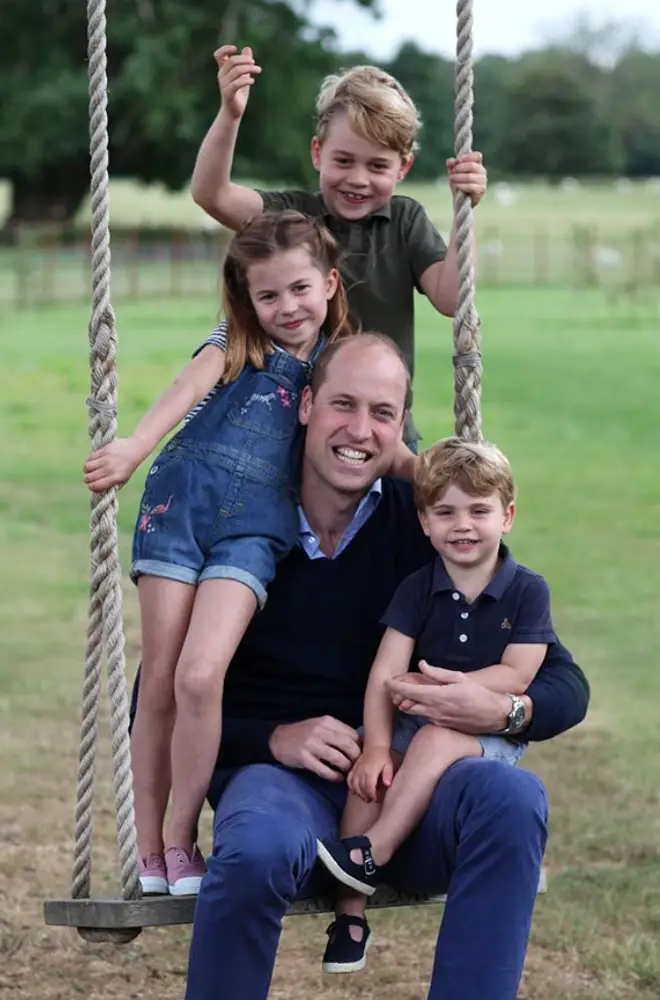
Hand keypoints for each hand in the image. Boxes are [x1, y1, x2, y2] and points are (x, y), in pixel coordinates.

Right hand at [83, 437, 144, 491]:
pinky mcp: (103, 450)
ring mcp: (105, 459)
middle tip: (89, 478)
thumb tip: (97, 489)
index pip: (96, 486)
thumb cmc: (128, 467)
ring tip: (90, 469)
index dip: (91, 487)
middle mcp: (109, 469)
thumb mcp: (123, 479)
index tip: (91, 485)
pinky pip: (89, 457)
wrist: (134, 450)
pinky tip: (93, 461)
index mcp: (115, 478)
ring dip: (87, 470)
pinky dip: (89, 460)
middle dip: (87, 479)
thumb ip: (112, 485)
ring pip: (86, 467)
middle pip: (89, 477)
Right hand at [214, 44, 260, 120]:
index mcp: (223, 70)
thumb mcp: (243, 76)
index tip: (235, 48)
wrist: (234, 112)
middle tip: (254, 63)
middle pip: (232, 61)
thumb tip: (247, 48)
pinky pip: (236, 84)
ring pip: (236, 71)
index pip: (218, 55)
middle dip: (244, 60)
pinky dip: (246, 81)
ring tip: (258, 70)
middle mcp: (221, 76)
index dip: (225, 49)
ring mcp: (224, 85)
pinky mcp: (228, 94)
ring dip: (249, 69)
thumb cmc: (238, 94)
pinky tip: (252, 81)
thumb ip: (245, 63)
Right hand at [268, 716, 360, 781]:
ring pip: (338, 759)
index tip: (362, 755)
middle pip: (348, 746)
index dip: (360, 747)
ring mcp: (311, 744)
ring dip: (346, 768)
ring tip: (347, 773)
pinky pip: (324, 770)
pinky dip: (334, 776)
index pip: (352, 734)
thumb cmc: (305, 733)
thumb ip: (337, 732)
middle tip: (357, 766)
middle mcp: (320, 731)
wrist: (279, 739)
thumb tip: (360, 744)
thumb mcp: (320, 726)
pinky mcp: (304, 757)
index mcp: (327, 721)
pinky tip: (337, 778)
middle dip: (356, 758)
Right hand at [347, 746, 393, 802]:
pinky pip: (349, 780)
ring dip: (358, 793)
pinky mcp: (353, 769)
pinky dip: (351, 786)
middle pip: (361, 788)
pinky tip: (355, 791)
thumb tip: (387, 785)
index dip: (372, 795)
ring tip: (364, 797)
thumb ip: (388, 775)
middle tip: (371, 800)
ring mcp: (356, 770)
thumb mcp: (389, 766)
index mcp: (371, 772)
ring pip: (354, 785)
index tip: (376, 799)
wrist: (375, 746)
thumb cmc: (383, 757)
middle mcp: (362, 772)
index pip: (369, 787)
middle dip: (366, 796)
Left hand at [386, 660, 509, 733]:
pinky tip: (423, 702)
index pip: (408, 691)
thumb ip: (437, 673)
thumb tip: (421, 664)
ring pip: (414, 712)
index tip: (386, 681)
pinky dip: (419, 709)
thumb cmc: (478, 694)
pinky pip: (425, 717)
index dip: (394, 686)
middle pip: (406, 704)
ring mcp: (437, 720)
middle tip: (394, 687)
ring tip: (406, 693)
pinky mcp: (441, 725)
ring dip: (407, 703)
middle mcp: (434, 710)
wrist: (493, 715)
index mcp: (438, 696)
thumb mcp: (459, 677)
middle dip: (397, 696)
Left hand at [447, 151, 486, 205]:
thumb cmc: (458, 184)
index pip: (477, 156)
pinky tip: (456, 185)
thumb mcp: (453, 173)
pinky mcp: (481, 190)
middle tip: (451, 172)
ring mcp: (483, 181)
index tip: (458, 160)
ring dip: (458, 177)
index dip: (468, 157)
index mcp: (477, 164)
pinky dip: (461, 185)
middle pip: (472, 165)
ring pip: (470, 176)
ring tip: (451, 179)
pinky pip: (471, 186)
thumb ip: (451, 165)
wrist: (460, 200)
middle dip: (459, 168)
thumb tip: (450, 161)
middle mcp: (482, 171)